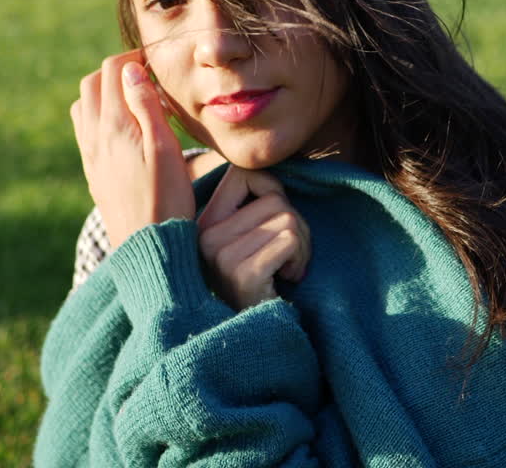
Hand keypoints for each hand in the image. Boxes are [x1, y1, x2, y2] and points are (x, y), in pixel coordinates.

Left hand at [71, 50, 195, 249]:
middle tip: (148, 79)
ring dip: (105, 92)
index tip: (157, 64)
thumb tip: (130, 69)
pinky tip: (126, 129)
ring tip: (135, 101)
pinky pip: (85, 129)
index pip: (112, 70)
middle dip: (117, 71)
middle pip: (92, 83)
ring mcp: (90, 154)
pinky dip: (101, 115)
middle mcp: (94, 136)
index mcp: (114, 126)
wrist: (146, 246)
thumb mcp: (165, 149)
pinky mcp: (93, 171)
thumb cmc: (166, 199)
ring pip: (84, 105)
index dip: (134, 58)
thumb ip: (146, 106)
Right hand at [197, 167, 310, 310]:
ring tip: (287, 268)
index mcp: (203, 223)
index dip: (274, 192)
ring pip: (288, 219)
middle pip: (275, 199)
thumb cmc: (261, 283)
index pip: (245, 174)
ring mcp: (220, 255)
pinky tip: (287, 279)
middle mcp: (204, 236)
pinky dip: (300, 259)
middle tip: (288, 256)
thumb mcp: (248, 238)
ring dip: (301, 245)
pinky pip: (290, 240)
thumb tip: (273, 170)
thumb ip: (253, 205)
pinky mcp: (242, 273)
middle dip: (295, 225)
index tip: (274, 223)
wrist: (254, 336)